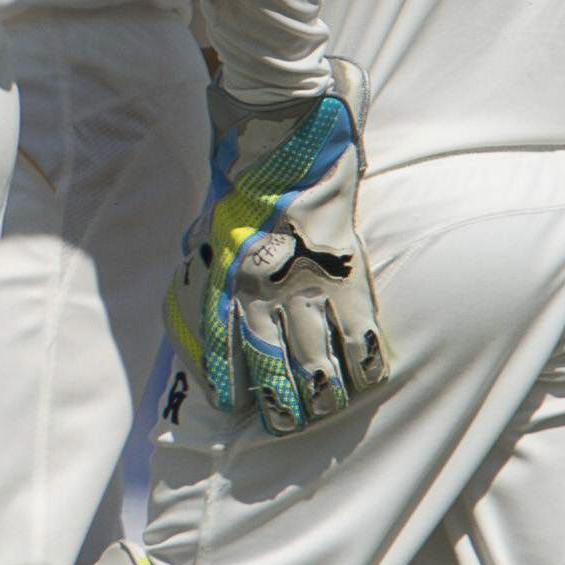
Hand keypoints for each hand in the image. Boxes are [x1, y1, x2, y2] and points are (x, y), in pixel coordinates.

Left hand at [163, 62, 389, 434]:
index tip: (235, 408)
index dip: (231, 385)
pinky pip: (361, 332)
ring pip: (319, 360)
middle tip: (288, 424)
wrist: (280, 140)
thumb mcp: (205, 234)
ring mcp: (309, 284)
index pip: (224, 351)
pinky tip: (365, 379)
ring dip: (324, 394)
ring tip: (325, 410)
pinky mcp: (347, 272)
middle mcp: (264, 292)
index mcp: (225, 281)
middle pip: (275, 367)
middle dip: (283, 404)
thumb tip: (199, 319)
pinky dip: (365, 362)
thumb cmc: (238, 187)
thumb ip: (204, 277)